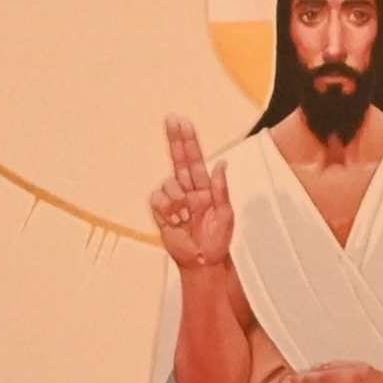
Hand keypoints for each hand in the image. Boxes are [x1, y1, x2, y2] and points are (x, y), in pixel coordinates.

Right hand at [149, 115, 232, 270]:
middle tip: (171, 120)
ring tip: (184, 215)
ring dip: (176, 198)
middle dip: (175, 140)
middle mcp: (188, 190)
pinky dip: (165, 209)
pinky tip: (175, 221)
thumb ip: (221, 189)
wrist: (202, 261)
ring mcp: (174, 202)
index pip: (195, 159)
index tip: (183, 123)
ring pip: (167, 183)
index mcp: (204, 188)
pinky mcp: (161, 214)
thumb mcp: (225, 214)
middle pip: (179, 160)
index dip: (189, 140)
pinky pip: (157, 201)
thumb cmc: (218, 240)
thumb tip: (221, 164)